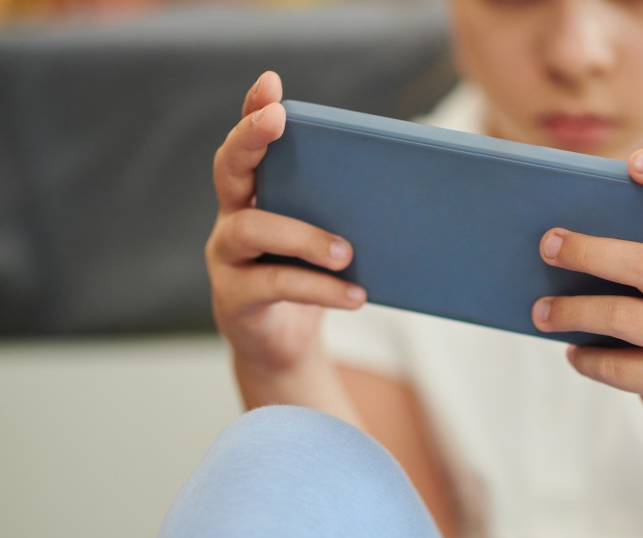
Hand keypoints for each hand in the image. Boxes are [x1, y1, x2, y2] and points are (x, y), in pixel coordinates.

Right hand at [206, 71, 366, 374]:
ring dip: (302, 236)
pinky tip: (356, 293)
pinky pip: (274, 286)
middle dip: (252, 138)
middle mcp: (231, 218)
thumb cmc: (311, 282)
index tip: (271, 82)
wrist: (285, 351)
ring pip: (252, 229)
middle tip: (280, 119)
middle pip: (229, 168)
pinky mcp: (234, 300)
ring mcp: (226, 259)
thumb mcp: (330, 240)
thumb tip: (415, 180)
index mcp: (256, 195)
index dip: (253, 110)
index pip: (248, 143)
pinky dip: (319, 289)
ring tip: (347, 251)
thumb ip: (350, 209)